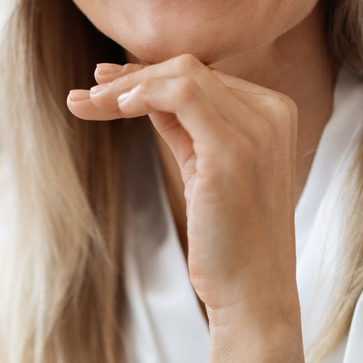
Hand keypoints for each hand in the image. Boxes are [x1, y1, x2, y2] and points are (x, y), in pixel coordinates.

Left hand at [67, 55, 299, 323]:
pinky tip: (115, 107)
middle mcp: (272, 113)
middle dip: (131, 78)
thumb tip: (140, 92)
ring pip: (182, 75)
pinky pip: (181, 94)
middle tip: (87, 94)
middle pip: (190, 70)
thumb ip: (186, 127)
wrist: (254, 292)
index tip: (107, 85)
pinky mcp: (232, 150)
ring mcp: (256, 130)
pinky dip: (143, 93)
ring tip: (88, 102)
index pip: (205, 76)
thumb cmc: (231, 239)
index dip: (150, 76)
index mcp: (274, 114)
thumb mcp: (208, 168)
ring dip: (127, 85)